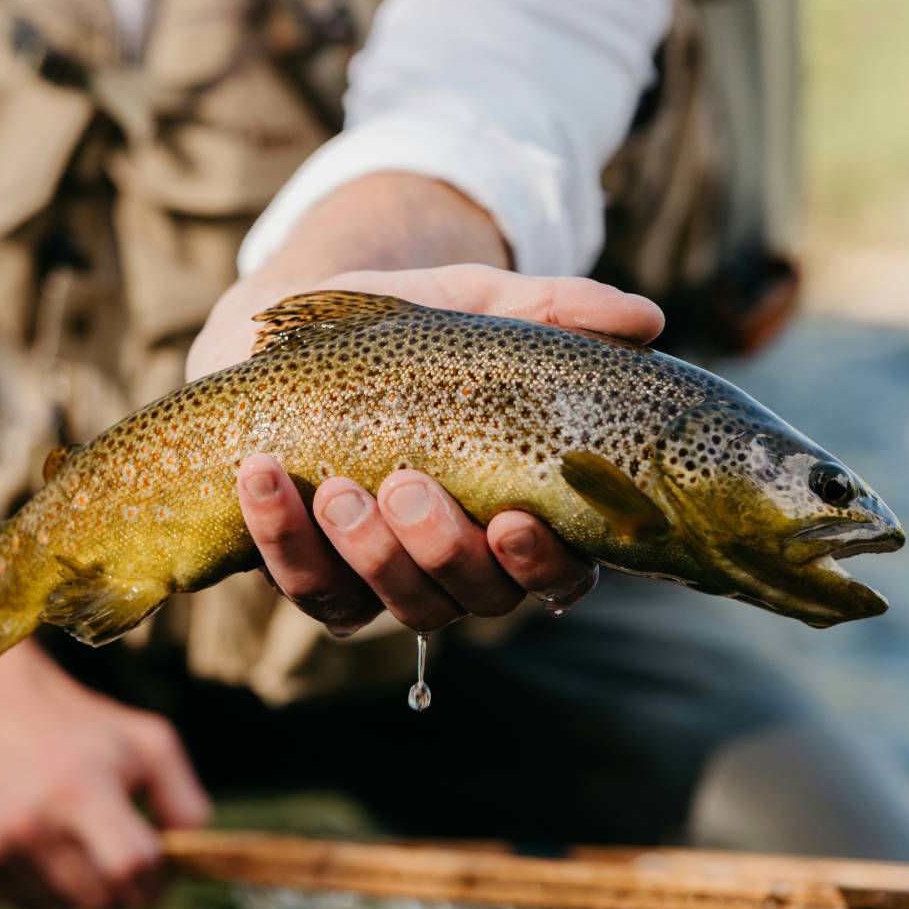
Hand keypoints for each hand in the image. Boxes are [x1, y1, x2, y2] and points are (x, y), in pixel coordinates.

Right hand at [0, 647, 211, 908]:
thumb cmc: (80, 729)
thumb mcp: (148, 742)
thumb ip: (184, 800)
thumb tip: (192, 860)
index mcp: (80, 787)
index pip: (131, 866)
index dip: (154, 880)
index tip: (157, 871)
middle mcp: (29, 822)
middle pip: (99, 902)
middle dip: (122, 892)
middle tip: (120, 860)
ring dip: (79, 887)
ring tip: (70, 836)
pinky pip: (23, 907)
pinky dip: (41, 887)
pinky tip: (34, 841)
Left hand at [202, 262, 663, 635]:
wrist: (294, 328)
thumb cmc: (408, 327)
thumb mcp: (478, 306)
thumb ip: (555, 309)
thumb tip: (646, 318)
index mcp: (525, 514)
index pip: (560, 573)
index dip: (543, 564)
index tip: (513, 519)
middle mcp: (463, 563)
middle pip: (474, 597)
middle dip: (440, 549)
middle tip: (406, 485)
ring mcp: (389, 578)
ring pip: (394, 603)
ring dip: (368, 555)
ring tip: (336, 490)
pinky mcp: (317, 575)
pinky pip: (307, 586)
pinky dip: (283, 539)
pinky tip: (263, 478)